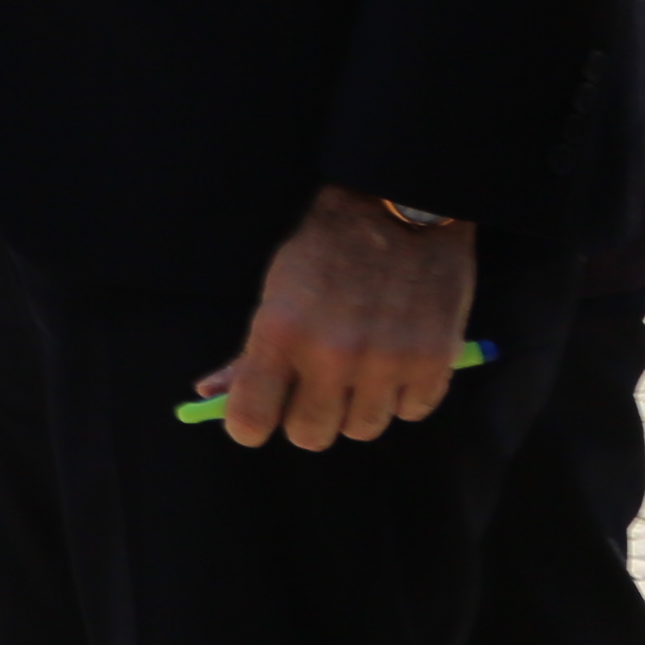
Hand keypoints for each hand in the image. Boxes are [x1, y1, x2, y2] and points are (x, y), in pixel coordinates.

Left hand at [197, 193, 475, 450]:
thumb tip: (211, 394)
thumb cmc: (326, 250)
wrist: (398, 209)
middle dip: (309, 417)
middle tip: (316, 389)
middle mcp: (331, 355)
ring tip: (362, 368)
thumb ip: (249, 351)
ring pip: (363, 429)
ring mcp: (385, 362)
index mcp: (280, 334)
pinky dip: (404, 394)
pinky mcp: (433, 362)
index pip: (250, 419)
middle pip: (310, 435)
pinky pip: (411, 412)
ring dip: (360, 407)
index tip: (257, 419)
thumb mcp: (275, 292)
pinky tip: (397, 361)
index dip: (249, 426)